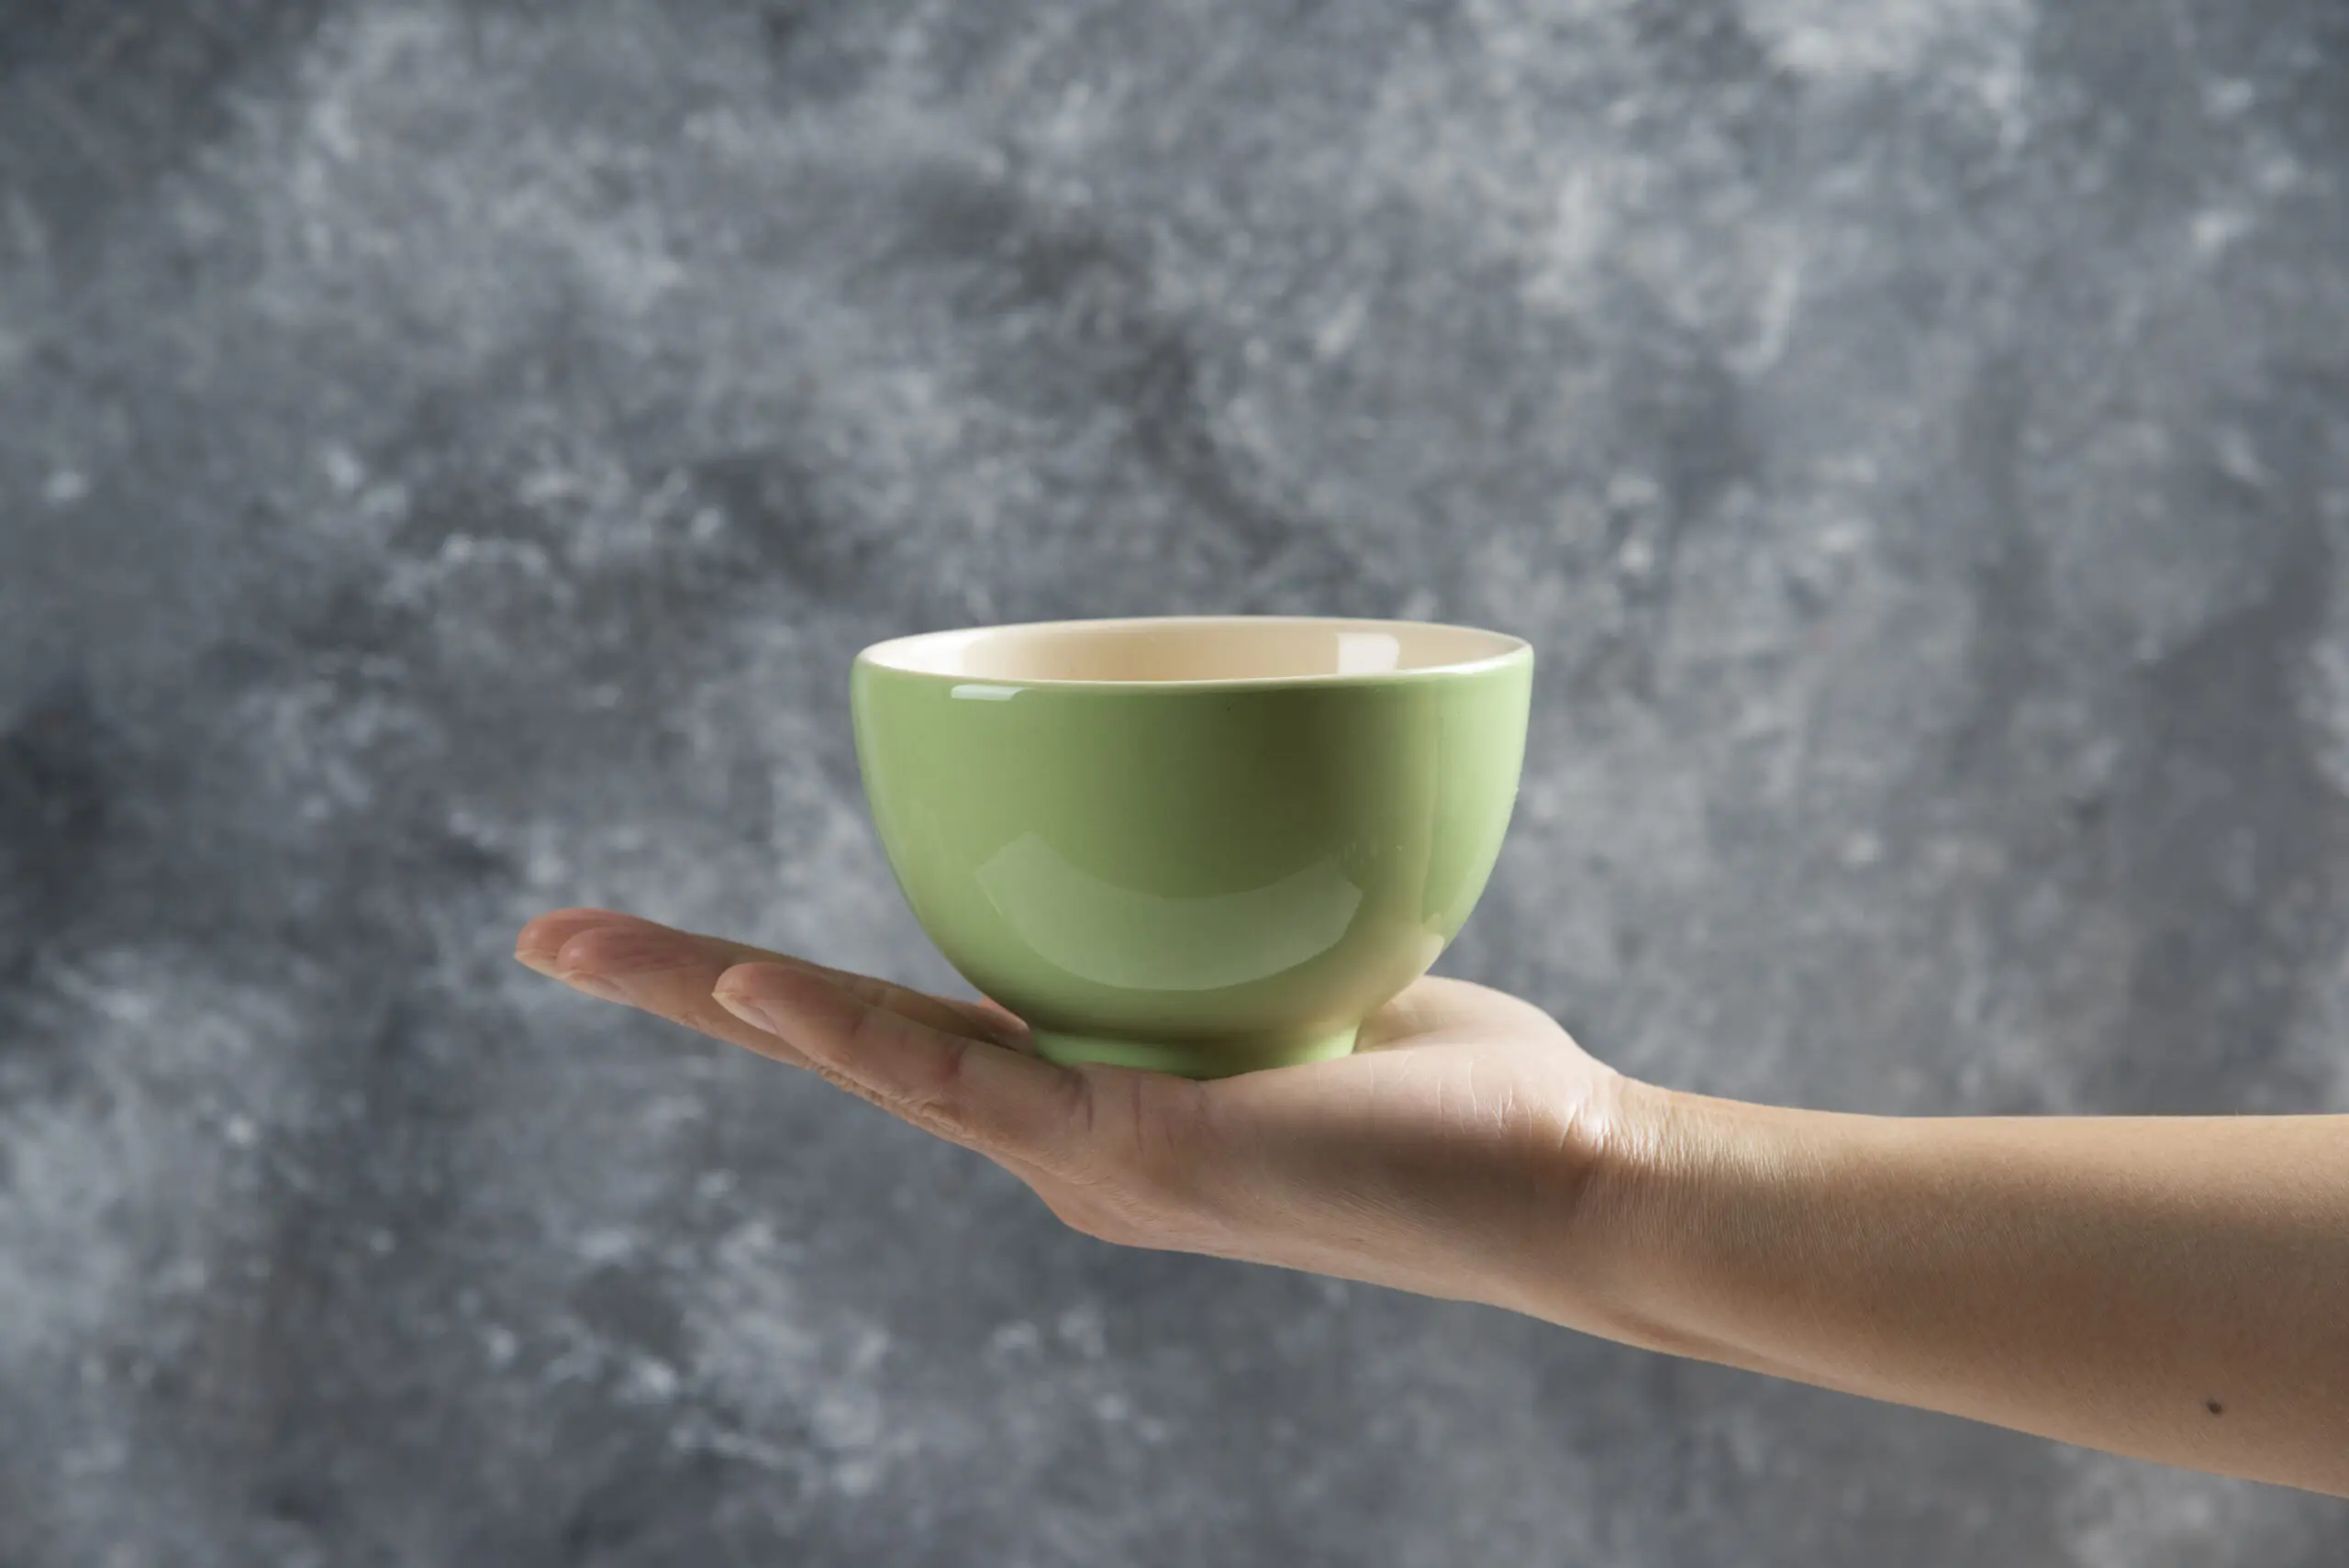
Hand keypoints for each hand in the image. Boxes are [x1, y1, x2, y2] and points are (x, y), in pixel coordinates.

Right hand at [515, 909, 1629, 1313]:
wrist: (1567, 1185)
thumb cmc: (1462, 1092)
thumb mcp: (1309, 981)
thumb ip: (1227, 929)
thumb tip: (1222, 814)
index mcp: (1086, 1103)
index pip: (906, 1031)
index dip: (791, 987)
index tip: (704, 943)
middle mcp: (1059, 1145)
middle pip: (843, 1047)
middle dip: (693, 992)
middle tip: (551, 936)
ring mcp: (1080, 1165)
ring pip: (863, 1060)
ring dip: (718, 998)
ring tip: (587, 946)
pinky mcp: (1127, 1164)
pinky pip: (956, 1080)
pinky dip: (842, 1029)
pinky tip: (747, 984)